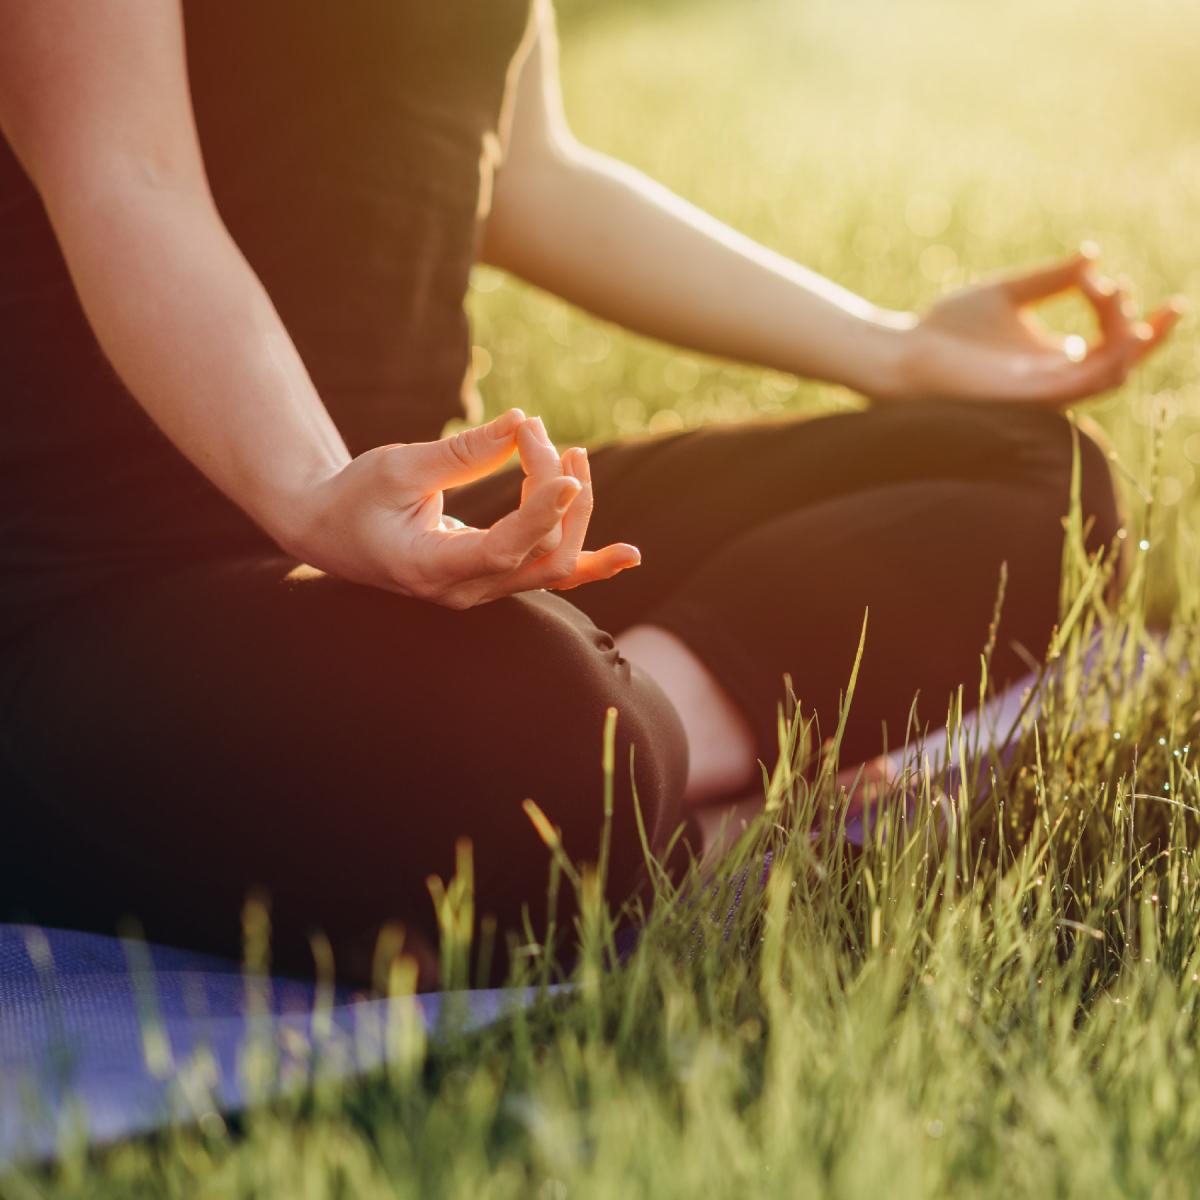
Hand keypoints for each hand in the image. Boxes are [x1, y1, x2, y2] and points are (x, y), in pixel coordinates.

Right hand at [283, 409, 639, 608]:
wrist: (331, 532)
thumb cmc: (354, 496)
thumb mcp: (396, 467)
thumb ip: (461, 452)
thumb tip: (522, 422)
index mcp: (430, 568)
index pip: (503, 549)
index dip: (540, 512)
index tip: (566, 469)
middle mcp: (464, 591)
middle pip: (542, 554)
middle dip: (554, 490)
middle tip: (537, 433)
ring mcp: (483, 591)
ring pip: (555, 565)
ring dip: (575, 511)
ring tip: (574, 454)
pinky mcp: (496, 578)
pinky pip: (551, 577)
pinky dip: (591, 564)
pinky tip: (628, 555)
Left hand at [878, 247, 1184, 407]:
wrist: (905, 353)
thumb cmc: (947, 329)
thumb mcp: (1008, 293)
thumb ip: (1051, 278)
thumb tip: (1094, 254)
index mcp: (1055, 358)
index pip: (1114, 344)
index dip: (1130, 314)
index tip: (1106, 278)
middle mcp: (1057, 379)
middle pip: (1125, 363)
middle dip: (1148, 331)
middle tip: (1143, 297)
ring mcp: (1046, 393)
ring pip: (1112, 374)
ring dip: (1128, 337)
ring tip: (1119, 299)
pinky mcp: (1031, 398)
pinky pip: (1084, 386)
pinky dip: (1107, 359)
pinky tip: (1113, 332)